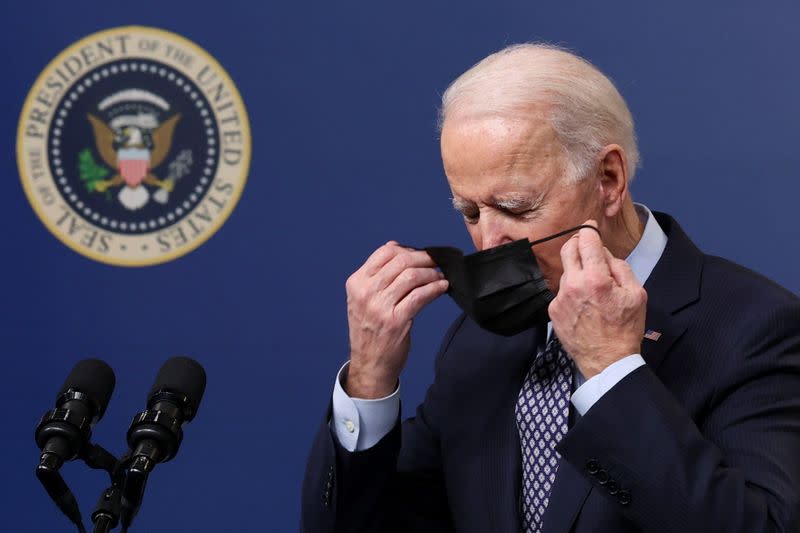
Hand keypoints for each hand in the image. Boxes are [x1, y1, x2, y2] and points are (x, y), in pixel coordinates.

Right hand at [345, 242, 448, 397]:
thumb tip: (395, 246)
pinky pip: (420, 295)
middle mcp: (365, 293)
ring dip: (431, 273)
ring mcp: (380, 307)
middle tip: (435, 262)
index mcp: (356, 283)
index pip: (384, 253)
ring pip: (412, 276)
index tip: (419, 254)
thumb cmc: (370, 330)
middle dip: (423, 258)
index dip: (407, 249)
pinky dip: (435, 288)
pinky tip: (442, 287)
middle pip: (400, 261)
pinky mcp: (396, 321)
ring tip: (439, 276)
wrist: (369, 364)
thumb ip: (376, 275)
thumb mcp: (362, 299)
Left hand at [548, 221, 647, 378]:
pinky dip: (572, 290)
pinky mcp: (553, 310)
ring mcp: (560, 298)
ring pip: (566, 271)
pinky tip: (585, 304)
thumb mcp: (636, 293)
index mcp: (595, 279)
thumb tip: (603, 252)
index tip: (590, 227)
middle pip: (567, 248)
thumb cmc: (625, 328)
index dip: (589, 230)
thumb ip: (619, 266)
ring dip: (578, 270)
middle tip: (587, 245)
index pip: (586, 240)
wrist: (607, 361)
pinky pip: (562, 291)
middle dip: (578, 243)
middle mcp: (573, 285)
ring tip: (593, 287)